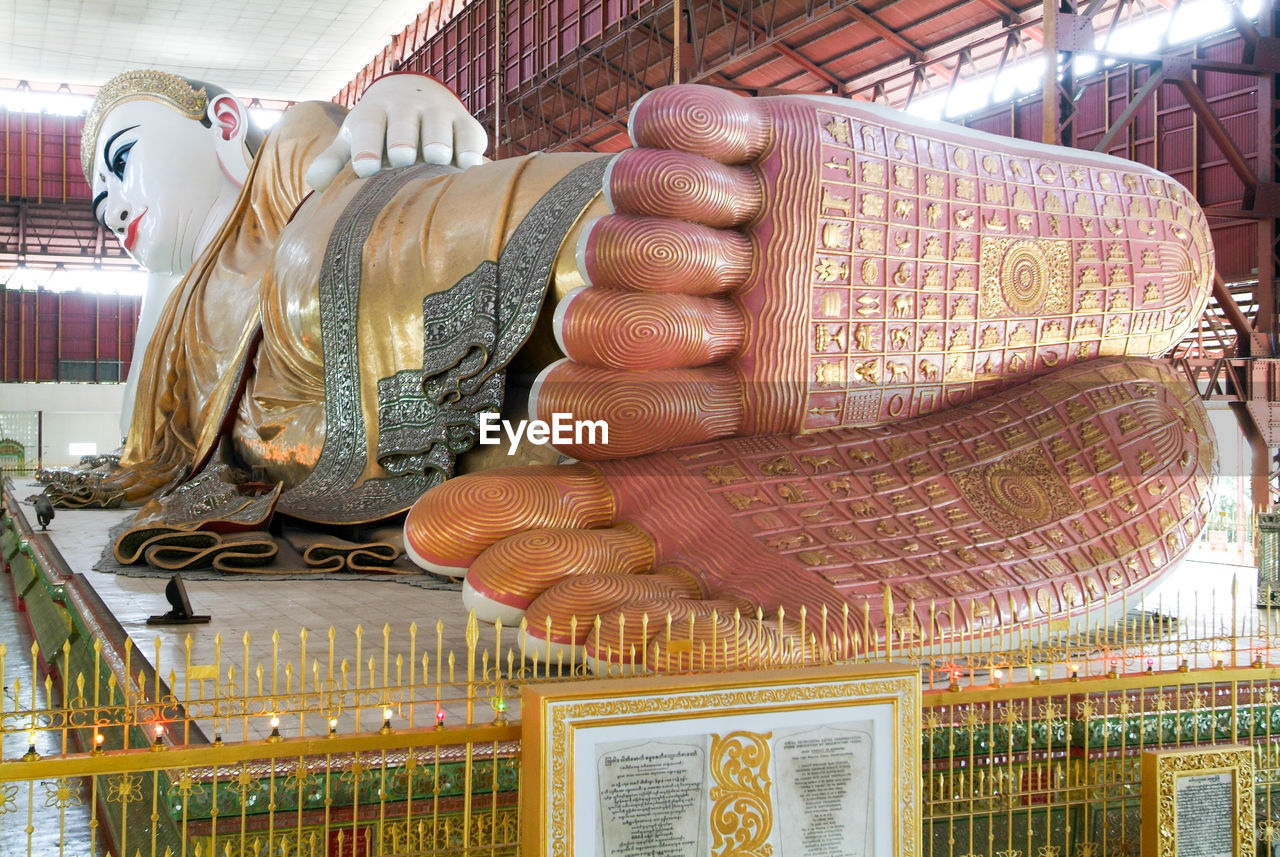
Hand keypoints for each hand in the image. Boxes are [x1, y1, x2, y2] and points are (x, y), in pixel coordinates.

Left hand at [305, 73, 487, 189]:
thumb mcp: (354, 139)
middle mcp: (407, 106)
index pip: (368, 125)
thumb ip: (334, 161)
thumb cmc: (380, 130)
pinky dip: (470, 148)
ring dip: (439, 140)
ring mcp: (438, 112)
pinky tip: (469, 166)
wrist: (417, 96)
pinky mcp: (466, 123)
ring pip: (439, 123)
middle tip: (402, 157)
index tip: (365, 168)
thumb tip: (314, 185)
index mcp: (374, 112)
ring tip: (438, 159)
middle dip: (402, 137)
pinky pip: (470, 133)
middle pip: (403, 120)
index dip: (366, 145)